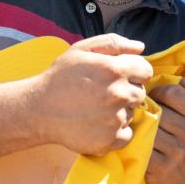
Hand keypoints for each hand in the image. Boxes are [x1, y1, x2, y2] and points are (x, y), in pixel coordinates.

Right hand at [31, 33, 151, 155]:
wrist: (38, 109)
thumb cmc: (60, 77)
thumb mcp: (82, 49)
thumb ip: (114, 43)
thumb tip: (141, 48)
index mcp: (115, 69)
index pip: (146, 71)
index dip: (134, 72)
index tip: (120, 77)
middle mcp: (119, 94)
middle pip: (140, 94)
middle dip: (127, 92)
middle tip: (104, 93)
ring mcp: (115, 119)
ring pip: (132, 114)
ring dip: (120, 111)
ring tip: (97, 108)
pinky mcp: (109, 140)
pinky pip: (126, 134)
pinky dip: (116, 132)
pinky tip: (98, 124)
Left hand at [146, 77, 184, 183]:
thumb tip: (184, 79)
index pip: (173, 92)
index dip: (159, 94)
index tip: (156, 101)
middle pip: (158, 109)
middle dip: (150, 112)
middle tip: (148, 118)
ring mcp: (178, 152)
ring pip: (148, 127)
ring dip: (142, 128)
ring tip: (144, 132)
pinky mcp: (162, 168)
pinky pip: (141, 146)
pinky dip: (137, 145)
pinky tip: (141, 147)